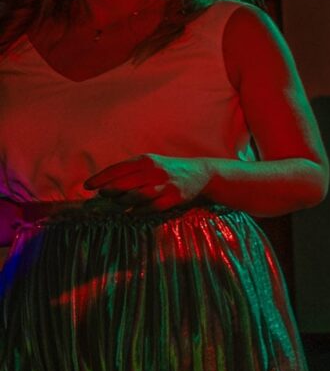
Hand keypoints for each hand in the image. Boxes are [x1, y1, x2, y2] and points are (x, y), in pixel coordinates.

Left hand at [85, 154, 210, 211]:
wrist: (201, 173)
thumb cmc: (167, 169)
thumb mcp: (150, 163)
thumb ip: (129, 172)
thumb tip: (103, 185)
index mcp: (146, 160)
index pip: (117, 169)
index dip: (100, 178)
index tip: (87, 186)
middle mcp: (154, 171)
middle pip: (124, 183)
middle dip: (109, 191)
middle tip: (102, 196)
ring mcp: (165, 184)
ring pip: (137, 196)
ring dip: (123, 202)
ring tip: (119, 204)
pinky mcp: (175, 197)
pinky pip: (152, 207)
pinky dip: (139, 211)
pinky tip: (134, 211)